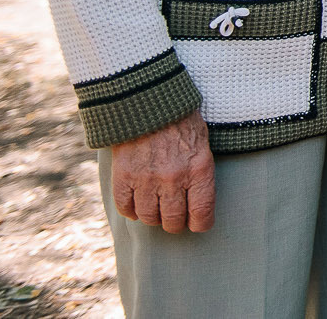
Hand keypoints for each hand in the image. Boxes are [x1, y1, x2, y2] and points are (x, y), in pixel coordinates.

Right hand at [111, 111, 214, 232]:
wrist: (149, 101)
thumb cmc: (181, 121)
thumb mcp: (203, 143)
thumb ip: (200, 172)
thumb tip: (199, 204)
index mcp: (199, 169)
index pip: (202, 214)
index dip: (200, 224)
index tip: (197, 224)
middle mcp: (174, 178)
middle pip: (173, 221)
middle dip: (175, 222)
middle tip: (174, 217)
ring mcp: (147, 179)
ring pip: (149, 218)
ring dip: (153, 216)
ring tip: (156, 206)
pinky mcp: (124, 177)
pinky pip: (126, 208)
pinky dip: (131, 210)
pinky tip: (137, 202)